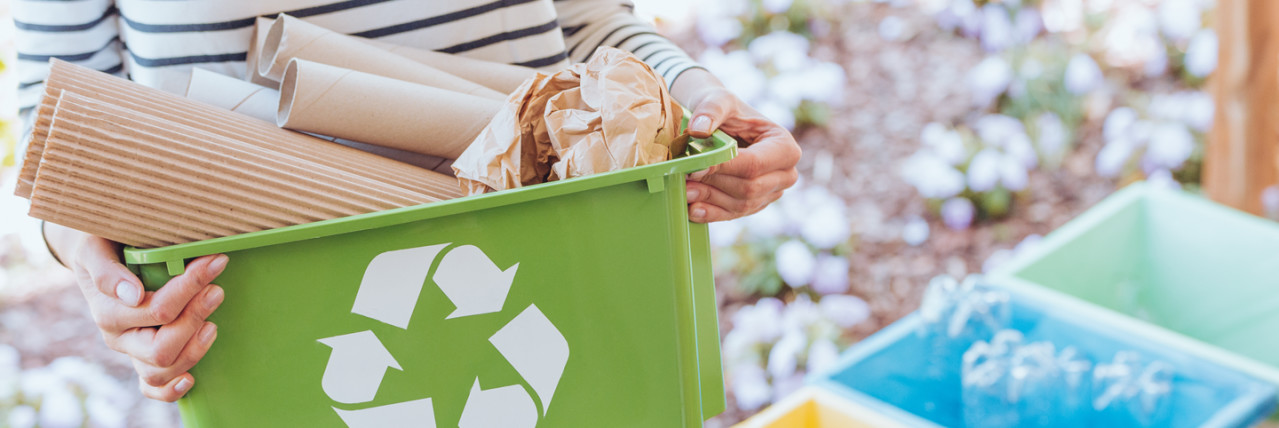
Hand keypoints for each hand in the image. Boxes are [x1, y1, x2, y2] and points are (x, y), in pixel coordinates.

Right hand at [47, 224, 225, 400]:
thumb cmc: (103, 245)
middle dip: (195, 318)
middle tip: (216, 290)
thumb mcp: (95, 247)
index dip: (190, 287)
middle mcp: (119, 337)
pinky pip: (152, 388)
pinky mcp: (143, 360)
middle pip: (161, 348)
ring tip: (212, 324)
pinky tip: (191, 380)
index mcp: (108, 312)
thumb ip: (107, 270)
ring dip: (194, 350)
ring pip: (161, 371)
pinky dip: (171, 390)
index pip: (157, 310)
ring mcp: (132, 352)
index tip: (215, 262)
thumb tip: (132, 295)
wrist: (99, 254)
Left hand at [674, 70, 800, 222]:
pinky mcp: (755, 205)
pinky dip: (712, 213)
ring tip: (683, 191)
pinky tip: (693, 210)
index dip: (724, 168)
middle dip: (714, 184)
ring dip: (710, 200)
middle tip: (684, 179)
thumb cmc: (726, 110)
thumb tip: (699, 129)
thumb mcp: (719, 100)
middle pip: (749, 188)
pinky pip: (734, 214)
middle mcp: (785, 174)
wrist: (722, 123)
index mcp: (785, 147)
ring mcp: (772, 192)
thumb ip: (711, 110)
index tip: (694, 167)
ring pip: (740, 204)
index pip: (754, 164)